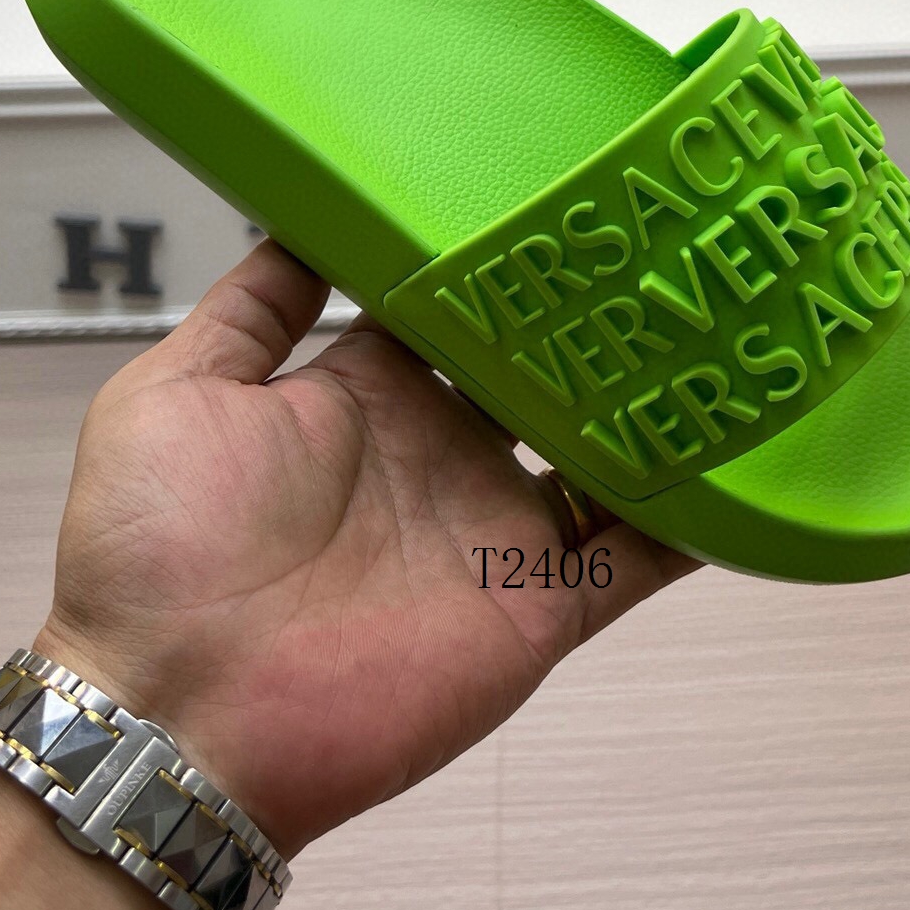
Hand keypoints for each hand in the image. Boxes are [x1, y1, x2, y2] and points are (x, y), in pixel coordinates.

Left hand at [39, 241, 695, 857]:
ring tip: (735, 325)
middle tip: (678, 243)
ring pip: (608, 450)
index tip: (566, 194)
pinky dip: (700, 514)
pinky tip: (755, 458)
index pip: (459, 308)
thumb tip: (303, 214)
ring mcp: (497, 527)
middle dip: (605, 316)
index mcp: (367, 393)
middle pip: (547, 369)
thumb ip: (253, 309)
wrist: (173, 715)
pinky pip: (639, 555)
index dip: (509, 258)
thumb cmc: (154, 549)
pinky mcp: (537, 604)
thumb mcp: (174, 393)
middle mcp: (445, 450)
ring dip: (663, 400)